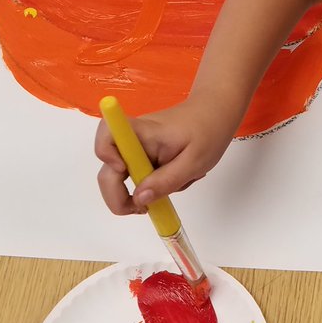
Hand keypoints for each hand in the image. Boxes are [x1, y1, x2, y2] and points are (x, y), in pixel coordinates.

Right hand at [95, 98, 236, 214]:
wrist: (215, 113)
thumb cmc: (207, 131)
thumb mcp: (194, 162)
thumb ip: (167, 180)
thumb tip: (139, 199)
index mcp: (141, 132)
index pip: (106, 135)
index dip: (106, 155)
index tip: (124, 171)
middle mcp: (132, 139)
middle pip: (108, 169)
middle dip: (120, 195)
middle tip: (143, 209)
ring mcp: (136, 148)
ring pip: (126, 178)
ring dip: (146, 190)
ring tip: (175, 184)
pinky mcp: (143, 155)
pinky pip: (139, 176)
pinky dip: (154, 184)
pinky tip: (174, 179)